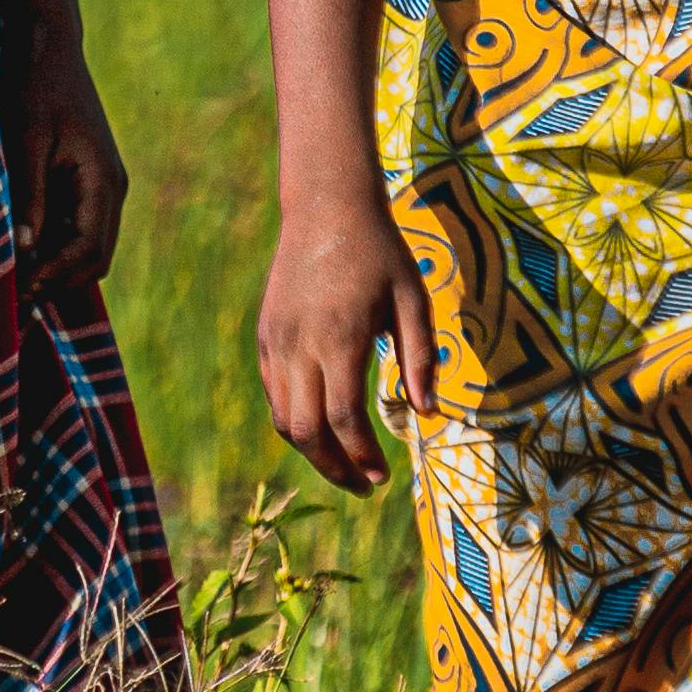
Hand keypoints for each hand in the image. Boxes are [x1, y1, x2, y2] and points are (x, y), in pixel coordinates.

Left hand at [12, 18, 127, 302]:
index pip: (90, 252)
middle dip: (56, 279)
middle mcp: (111, 188)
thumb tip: (25, 253)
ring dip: (53, 264)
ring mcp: (101, 185)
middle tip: (10, 290)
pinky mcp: (85, 180)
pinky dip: (51, 244)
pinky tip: (19, 245)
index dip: (55, 276)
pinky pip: (75, 227)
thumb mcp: (24, 140)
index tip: (17, 287)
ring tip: (10, 272)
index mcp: (103, 181)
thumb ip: (28, 196)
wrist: (46, 45)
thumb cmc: (33, 86)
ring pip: (85, 247)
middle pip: (94, 259)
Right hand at [256, 182, 438, 493]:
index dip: (362, 456)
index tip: (383, 475)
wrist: (326, 206)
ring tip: (345, 463)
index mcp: (340, 338)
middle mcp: (299, 345)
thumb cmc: (380, 252)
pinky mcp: (265, 336)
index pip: (343, 419)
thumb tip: (426, 415)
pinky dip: (295, 420)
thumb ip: (420, 359)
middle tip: (364, 485)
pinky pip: (274, 394)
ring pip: (283, 419)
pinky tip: (323, 424)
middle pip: (306, 431)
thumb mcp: (413, 300)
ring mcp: (276, 341)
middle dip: (335, 468)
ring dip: (313, 450)